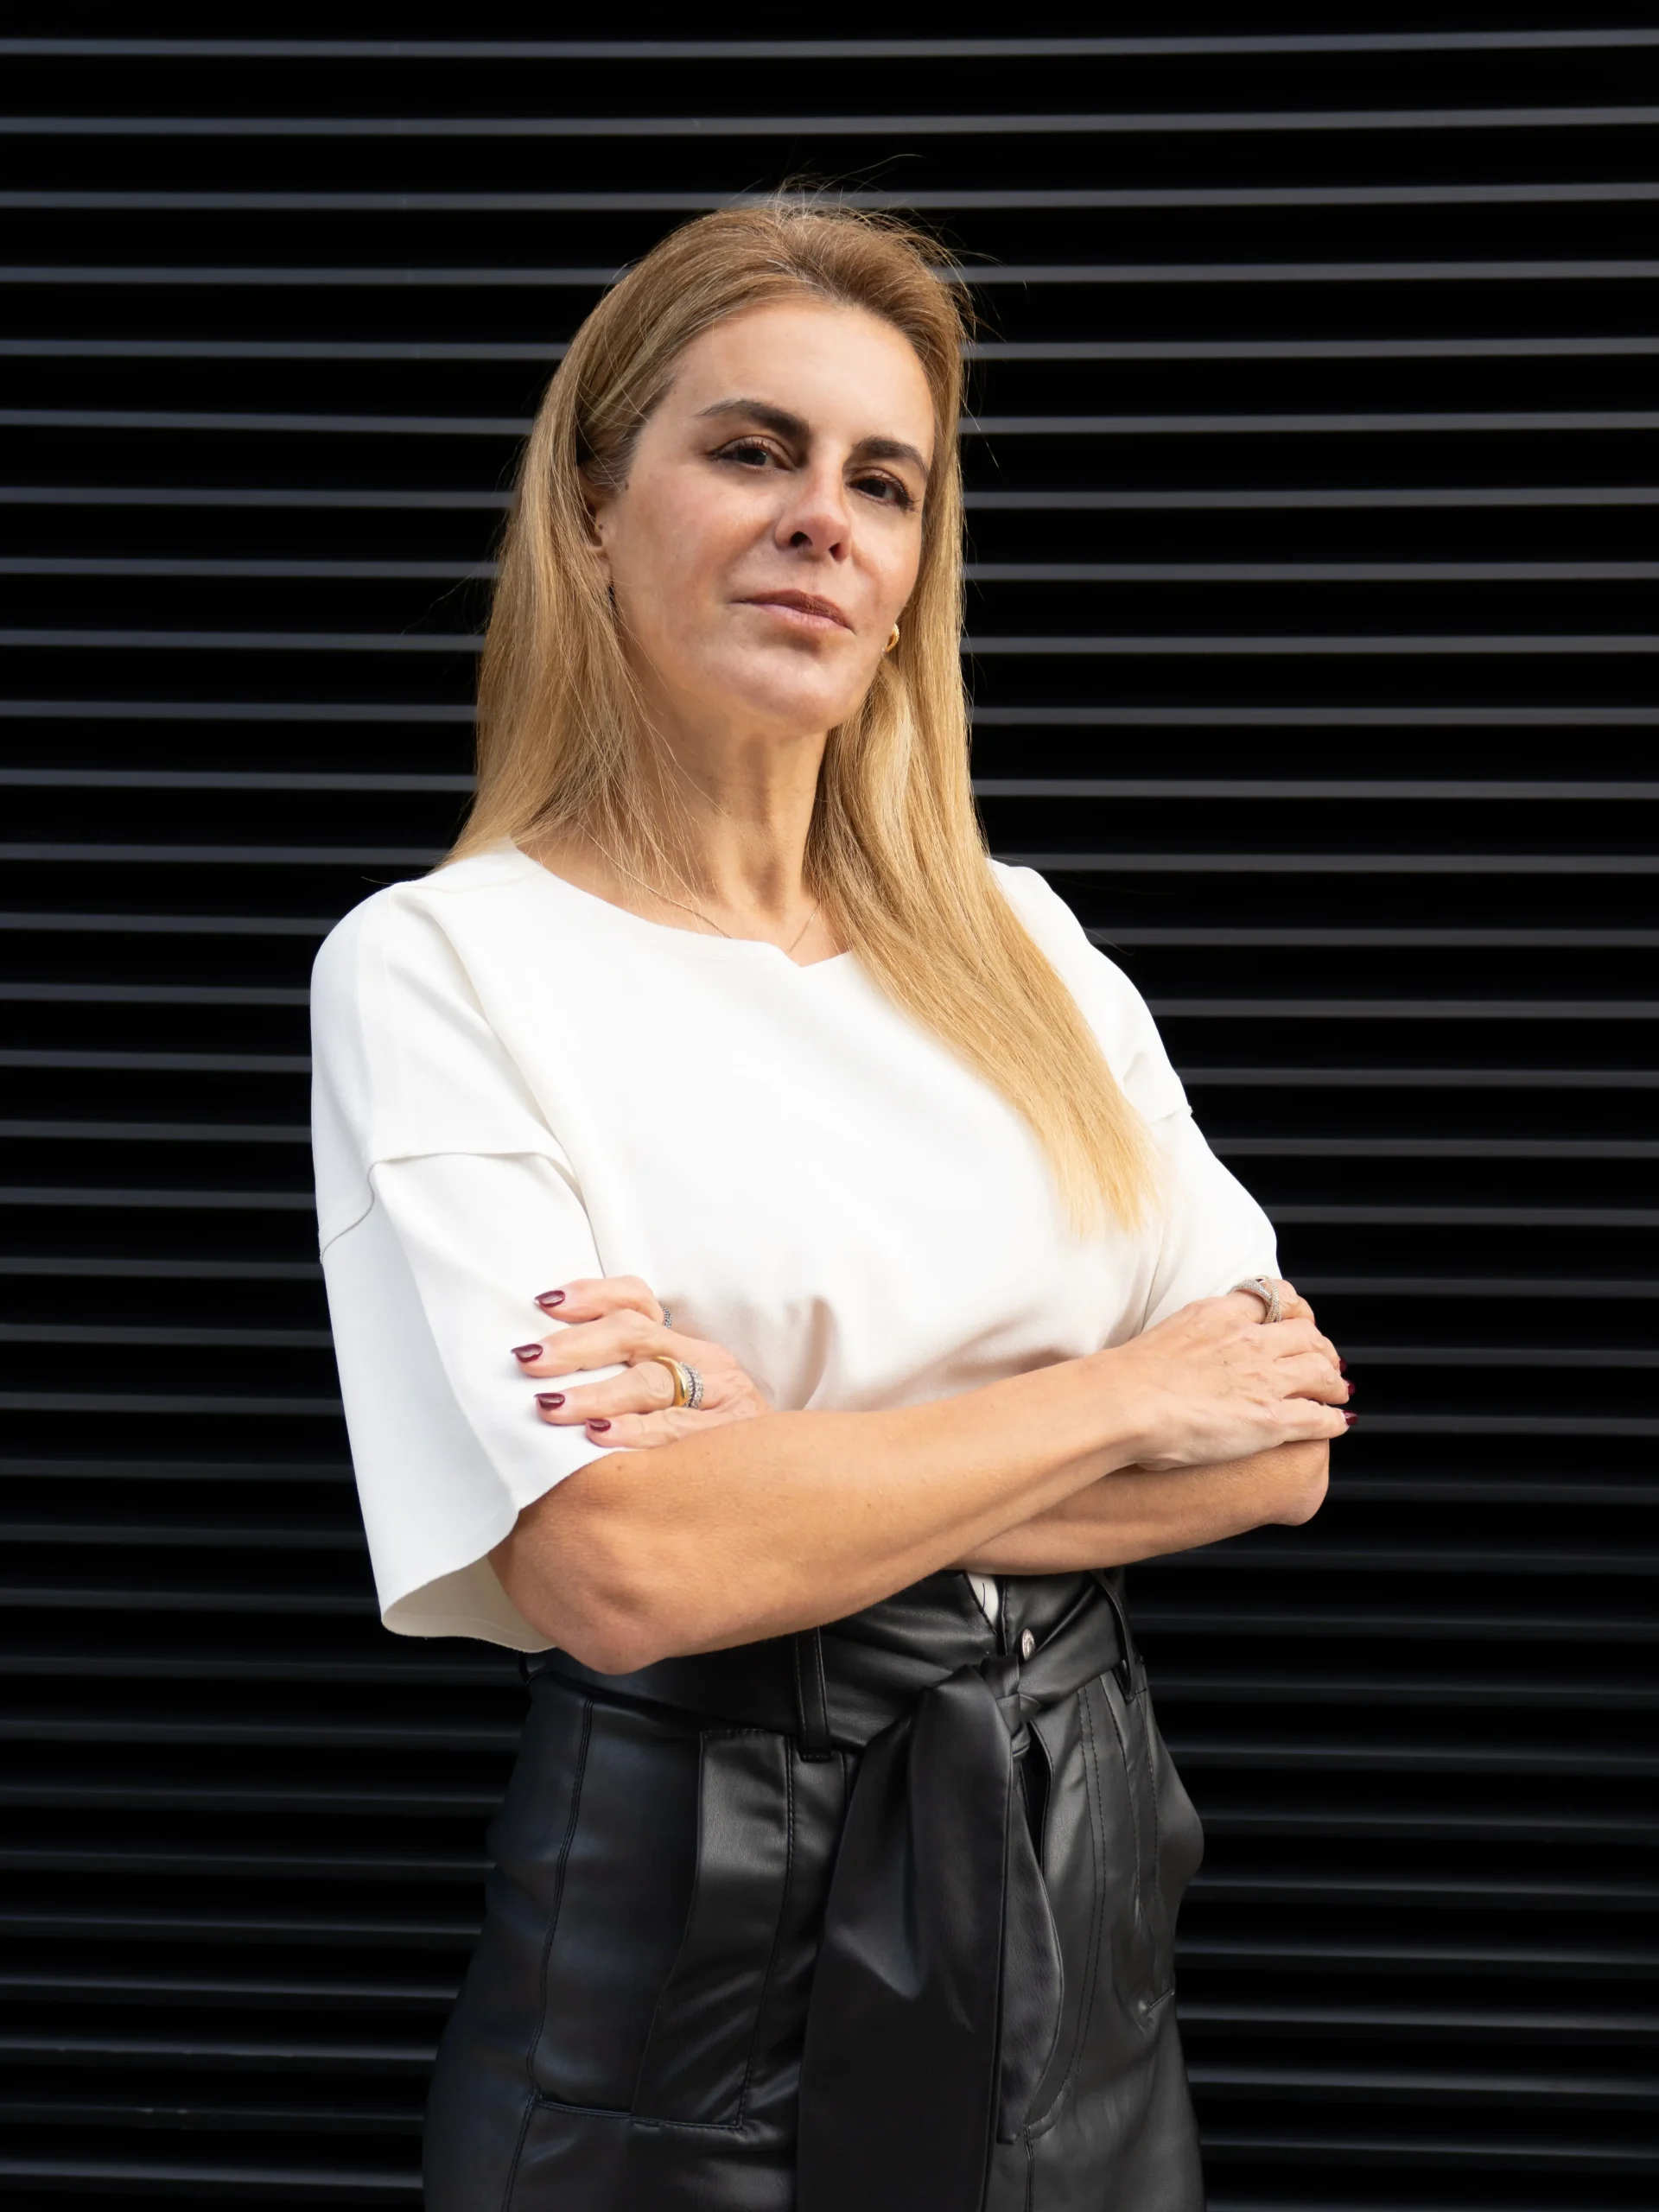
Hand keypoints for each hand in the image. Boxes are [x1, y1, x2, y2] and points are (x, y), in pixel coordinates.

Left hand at [510, 1274, 768, 1445]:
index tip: (545, 1301)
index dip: (592, 1295)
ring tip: (551, 1405)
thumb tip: (539, 1368)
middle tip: (531, 1360)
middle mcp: (704, 1361)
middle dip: (577, 1346)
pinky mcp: (727, 1438)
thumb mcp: (668, 1395)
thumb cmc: (700, 1440)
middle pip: (634, 1335)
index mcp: (682, 1343)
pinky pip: (673, 1431)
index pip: (636, 1301)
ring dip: (596, 1393)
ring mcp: (719, 1399)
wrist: (777, 1482)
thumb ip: (619, 1376)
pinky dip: (633, 1432)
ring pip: (651, 1382)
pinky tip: (599, 1438)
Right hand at [1109, 1278, 1350, 1471]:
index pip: (1272, 1296)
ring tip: (1336, 1391)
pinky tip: (1337, 1423)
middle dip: (1320, 1348)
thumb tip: (1186, 1356)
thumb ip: (1189, 1337)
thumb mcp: (1165, 1335)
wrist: (1125, 1402)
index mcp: (1219, 1315)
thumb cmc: (1128, 1378)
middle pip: (1307, 1334)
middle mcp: (1249, 1342)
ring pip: (1322, 1372)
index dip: (1293, 1309)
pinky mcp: (1271, 1419)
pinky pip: (1319, 1417)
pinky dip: (1333, 1420)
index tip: (1297, 1319)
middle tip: (1324, 1360)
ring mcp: (1264, 1379)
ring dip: (1333, 1383)